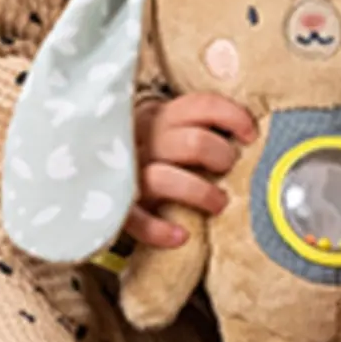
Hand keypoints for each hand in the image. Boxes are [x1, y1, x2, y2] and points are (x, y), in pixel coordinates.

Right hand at [126, 92, 256, 248]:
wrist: (91, 174)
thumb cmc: (151, 152)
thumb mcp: (169, 129)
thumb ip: (198, 125)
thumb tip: (248, 133)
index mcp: (160, 117)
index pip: (202, 105)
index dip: (233, 117)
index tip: (250, 136)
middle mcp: (144, 141)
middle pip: (193, 143)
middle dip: (221, 157)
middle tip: (228, 169)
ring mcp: (128, 174)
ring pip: (166, 178)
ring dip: (200, 193)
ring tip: (217, 204)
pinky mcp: (118, 207)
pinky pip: (136, 219)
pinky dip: (158, 230)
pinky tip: (180, 236)